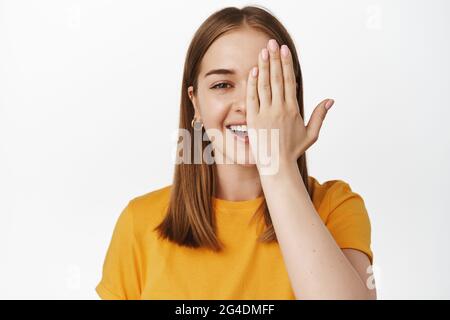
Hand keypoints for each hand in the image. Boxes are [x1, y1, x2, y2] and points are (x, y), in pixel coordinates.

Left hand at [246, 39, 333, 173]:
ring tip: (263, 52)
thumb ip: (320, 116)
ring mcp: (265, 114)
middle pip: (277, 79)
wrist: (277, 165)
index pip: (289, 81)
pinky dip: (253, 84)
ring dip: (264, 67)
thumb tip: (330, 100)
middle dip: (274, 59)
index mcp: (293, 110)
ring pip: (264, 85)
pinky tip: (253, 71)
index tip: (284, 51)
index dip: (286, 64)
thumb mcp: (311, 134)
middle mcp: (279, 109)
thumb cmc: (293, 150)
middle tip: (272, 43)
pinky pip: (253, 98)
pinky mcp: (253, 120)